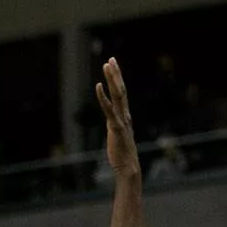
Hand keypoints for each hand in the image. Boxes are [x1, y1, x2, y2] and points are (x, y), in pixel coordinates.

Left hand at [96, 57, 140, 177]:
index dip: (118, 79)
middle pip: (121, 90)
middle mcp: (125, 115)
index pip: (122, 94)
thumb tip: (112, 124)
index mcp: (125, 117)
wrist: (128, 168)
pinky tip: (98, 86)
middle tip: (111, 59)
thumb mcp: (119, 136)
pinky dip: (103, 97)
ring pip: (118, 95)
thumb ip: (116, 126)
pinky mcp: (115, 127)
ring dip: (112, 79)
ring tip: (107, 65)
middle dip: (116, 74)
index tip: (114, 65)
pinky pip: (109, 110)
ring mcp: (121, 120)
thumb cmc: (122, 155)